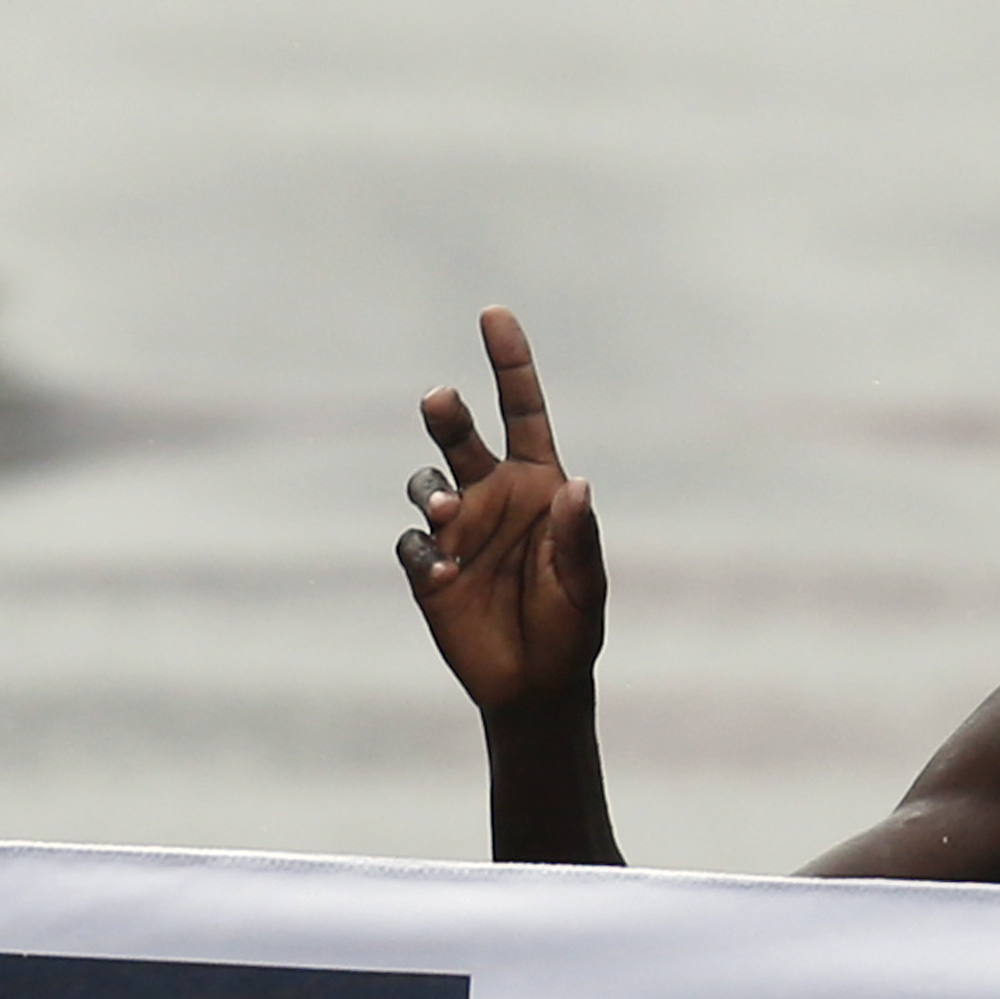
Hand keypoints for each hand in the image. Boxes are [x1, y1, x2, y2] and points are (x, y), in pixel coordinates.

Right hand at [396, 308, 605, 712]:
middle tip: (440, 400)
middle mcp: (493, 497)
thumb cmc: (571, 628)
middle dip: (446, 416)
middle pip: (460, 438)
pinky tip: (445, 576)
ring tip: (446, 517)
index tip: (493, 313)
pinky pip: (413, 546)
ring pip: (426, 485)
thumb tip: (577, 485)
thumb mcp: (586, 586)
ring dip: (432, 494)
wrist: (534, 685)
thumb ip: (580, 538)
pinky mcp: (427, 568)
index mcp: (539, 485)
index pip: (522, 411)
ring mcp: (456, 530)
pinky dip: (424, 554)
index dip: (510, 363)